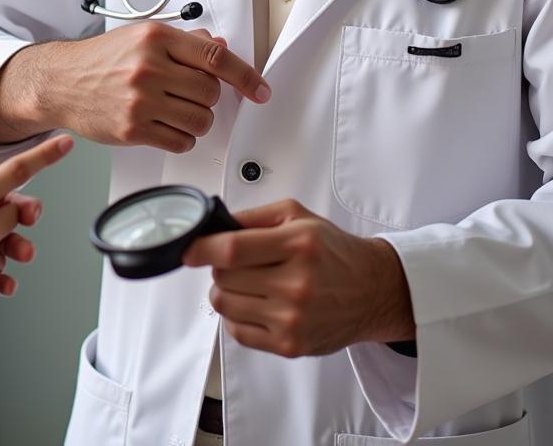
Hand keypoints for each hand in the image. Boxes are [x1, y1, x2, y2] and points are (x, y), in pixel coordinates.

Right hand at [42, 23, 269, 152]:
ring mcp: (140, 100)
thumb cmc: (100, 59)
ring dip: (196, 120)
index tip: (260, 90)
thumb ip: (184, 42)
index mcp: (155, 39)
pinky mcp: (133, 129)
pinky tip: (164, 125)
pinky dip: (181, 137)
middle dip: (206, 97)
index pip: (215, 58)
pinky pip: (181, 141)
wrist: (61, 81)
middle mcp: (148, 68)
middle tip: (187, 94)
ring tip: (175, 110)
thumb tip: (220, 49)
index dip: (246, 76)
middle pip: (210, 93)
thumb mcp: (141, 37)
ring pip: (201, 120)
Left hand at [183, 199, 414, 356]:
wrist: (373, 290)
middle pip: (225, 277)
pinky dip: (236, 316)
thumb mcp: (297, 216)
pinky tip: (253, 304)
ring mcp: (293, 319)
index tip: (189, 249)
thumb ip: (253, 217)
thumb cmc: (334, 251)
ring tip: (246, 282)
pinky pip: (238, 332)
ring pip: (225, 304)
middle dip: (221, 266)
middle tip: (237, 262)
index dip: (202, 248)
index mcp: (298, 245)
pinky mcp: (291, 346)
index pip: (233, 249)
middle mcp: (296, 284)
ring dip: (226, 291)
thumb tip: (214, 226)